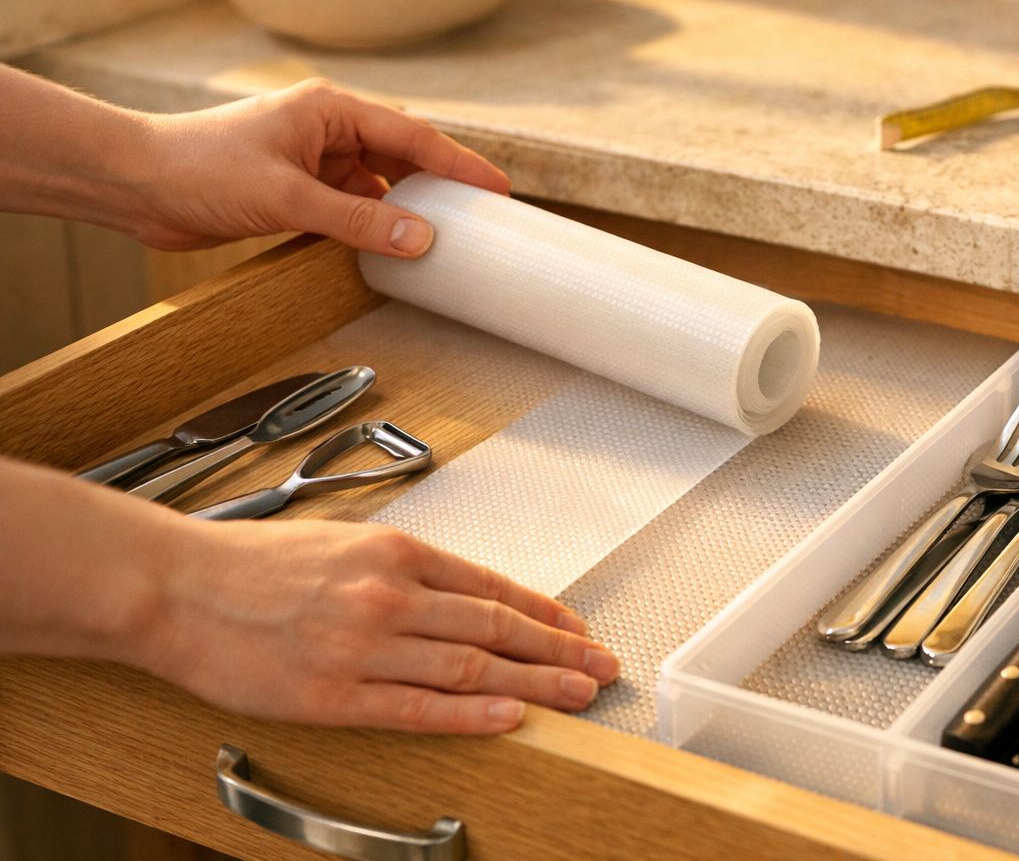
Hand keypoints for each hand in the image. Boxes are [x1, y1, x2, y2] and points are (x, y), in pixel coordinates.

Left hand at [128, 78, 508, 255]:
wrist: (135, 182)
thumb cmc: (200, 167)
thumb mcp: (289, 197)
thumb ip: (357, 221)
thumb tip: (420, 239)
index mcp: (330, 110)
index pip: (413, 136)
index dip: (459, 164)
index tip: (497, 190)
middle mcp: (326, 129)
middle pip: (401, 157)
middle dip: (439, 187)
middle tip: (479, 218)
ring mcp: (310, 160)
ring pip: (376, 186)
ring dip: (403, 211)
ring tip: (442, 238)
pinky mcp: (294, 190)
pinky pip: (349, 207)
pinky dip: (371, 227)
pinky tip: (389, 248)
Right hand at [143, 519, 618, 733]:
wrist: (175, 587)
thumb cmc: (251, 564)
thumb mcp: (343, 542)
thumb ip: (403, 568)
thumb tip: (461, 593)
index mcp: (394, 551)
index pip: (492, 586)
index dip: (546, 613)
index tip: (578, 631)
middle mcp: (387, 594)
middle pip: (496, 626)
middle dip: (559, 650)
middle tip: (601, 668)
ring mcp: (362, 646)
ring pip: (470, 666)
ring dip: (534, 683)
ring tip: (577, 696)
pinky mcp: (333, 694)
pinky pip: (417, 707)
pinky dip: (471, 713)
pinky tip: (509, 719)